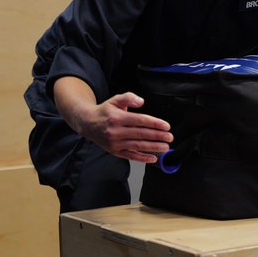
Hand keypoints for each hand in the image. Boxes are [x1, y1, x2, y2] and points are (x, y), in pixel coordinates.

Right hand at [54, 77, 172, 163]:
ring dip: (153, 147)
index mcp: (117, 118)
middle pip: (141, 134)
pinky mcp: (115, 152)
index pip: (140, 121)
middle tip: (170, 137)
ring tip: (165, 147)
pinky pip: (130, 156)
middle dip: (157, 136)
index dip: (155, 123)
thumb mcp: (115, 99)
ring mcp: (115, 143)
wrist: (88, 124)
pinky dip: (142, 158)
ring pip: (137, 146)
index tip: (166, 126)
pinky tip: (153, 158)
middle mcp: (115, 131)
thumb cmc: (105, 111)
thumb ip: (129, 98)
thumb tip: (141, 101)